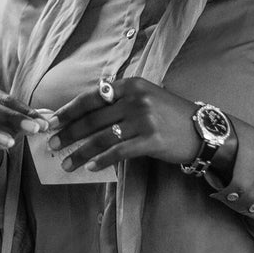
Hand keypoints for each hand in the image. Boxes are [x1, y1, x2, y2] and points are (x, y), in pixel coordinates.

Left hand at [48, 77, 200, 172]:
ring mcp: (143, 119)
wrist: (201, 129)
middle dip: (68, 133)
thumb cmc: (169, 114)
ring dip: (80, 152)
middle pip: (92, 119)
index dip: (68, 111)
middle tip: (52, 144)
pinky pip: (119, 152)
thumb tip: (84, 115)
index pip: (91, 98)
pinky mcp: (150, 140)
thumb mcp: (144, 96)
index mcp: (129, 85)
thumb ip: (118, 100)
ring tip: (66, 163)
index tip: (52, 122)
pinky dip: (102, 160)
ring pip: (102, 138)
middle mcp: (134, 99)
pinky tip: (90, 167)